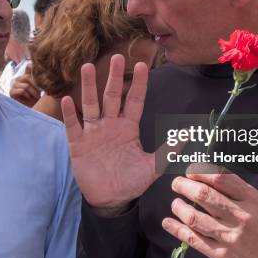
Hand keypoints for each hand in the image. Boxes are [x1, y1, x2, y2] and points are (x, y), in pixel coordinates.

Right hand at [9, 65, 40, 106]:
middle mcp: (17, 79)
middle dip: (36, 86)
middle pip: (28, 77)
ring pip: (26, 85)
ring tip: (36, 97)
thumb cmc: (35, 97)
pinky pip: (22, 91)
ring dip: (33, 92)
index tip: (42, 83)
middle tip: (40, 93)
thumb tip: (31, 64)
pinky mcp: (11, 92)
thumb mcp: (37, 85)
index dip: (36, 76)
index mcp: (23, 76)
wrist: (31, 109)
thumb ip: (34, 75)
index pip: (29, 68)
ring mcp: (13, 85)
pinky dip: (28, 95)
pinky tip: (29, 99)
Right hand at [61, 54, 158, 215]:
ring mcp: (93, 133)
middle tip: (116, 57)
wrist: (111, 200)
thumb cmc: (131, 181)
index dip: (138, 84)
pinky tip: (67, 99)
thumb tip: (189, 135)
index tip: (142, 65)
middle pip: (111, 96)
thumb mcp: (152, 166)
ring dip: (88, 87)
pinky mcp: (78, 144)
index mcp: (128, 127)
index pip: (134, 100)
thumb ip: (169, 150)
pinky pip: (73, 126)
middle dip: (113, 77)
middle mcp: (110, 125)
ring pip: (91, 105)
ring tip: (86, 67)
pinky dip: (71, 114)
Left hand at [162, 167, 257, 257]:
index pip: (220, 179)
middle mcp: (240, 217)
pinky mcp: (221, 254)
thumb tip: (205, 170)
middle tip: (176, 184)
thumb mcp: (255, 199)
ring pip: (195, 218)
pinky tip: (168, 222)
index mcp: (249, 199)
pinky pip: (194, 239)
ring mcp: (229, 237)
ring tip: (176, 203)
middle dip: (184, 186)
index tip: (189, 171)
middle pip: (204, 196)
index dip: (200, 172)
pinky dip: (177, 229)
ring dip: (179, 208)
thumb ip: (233, 185)